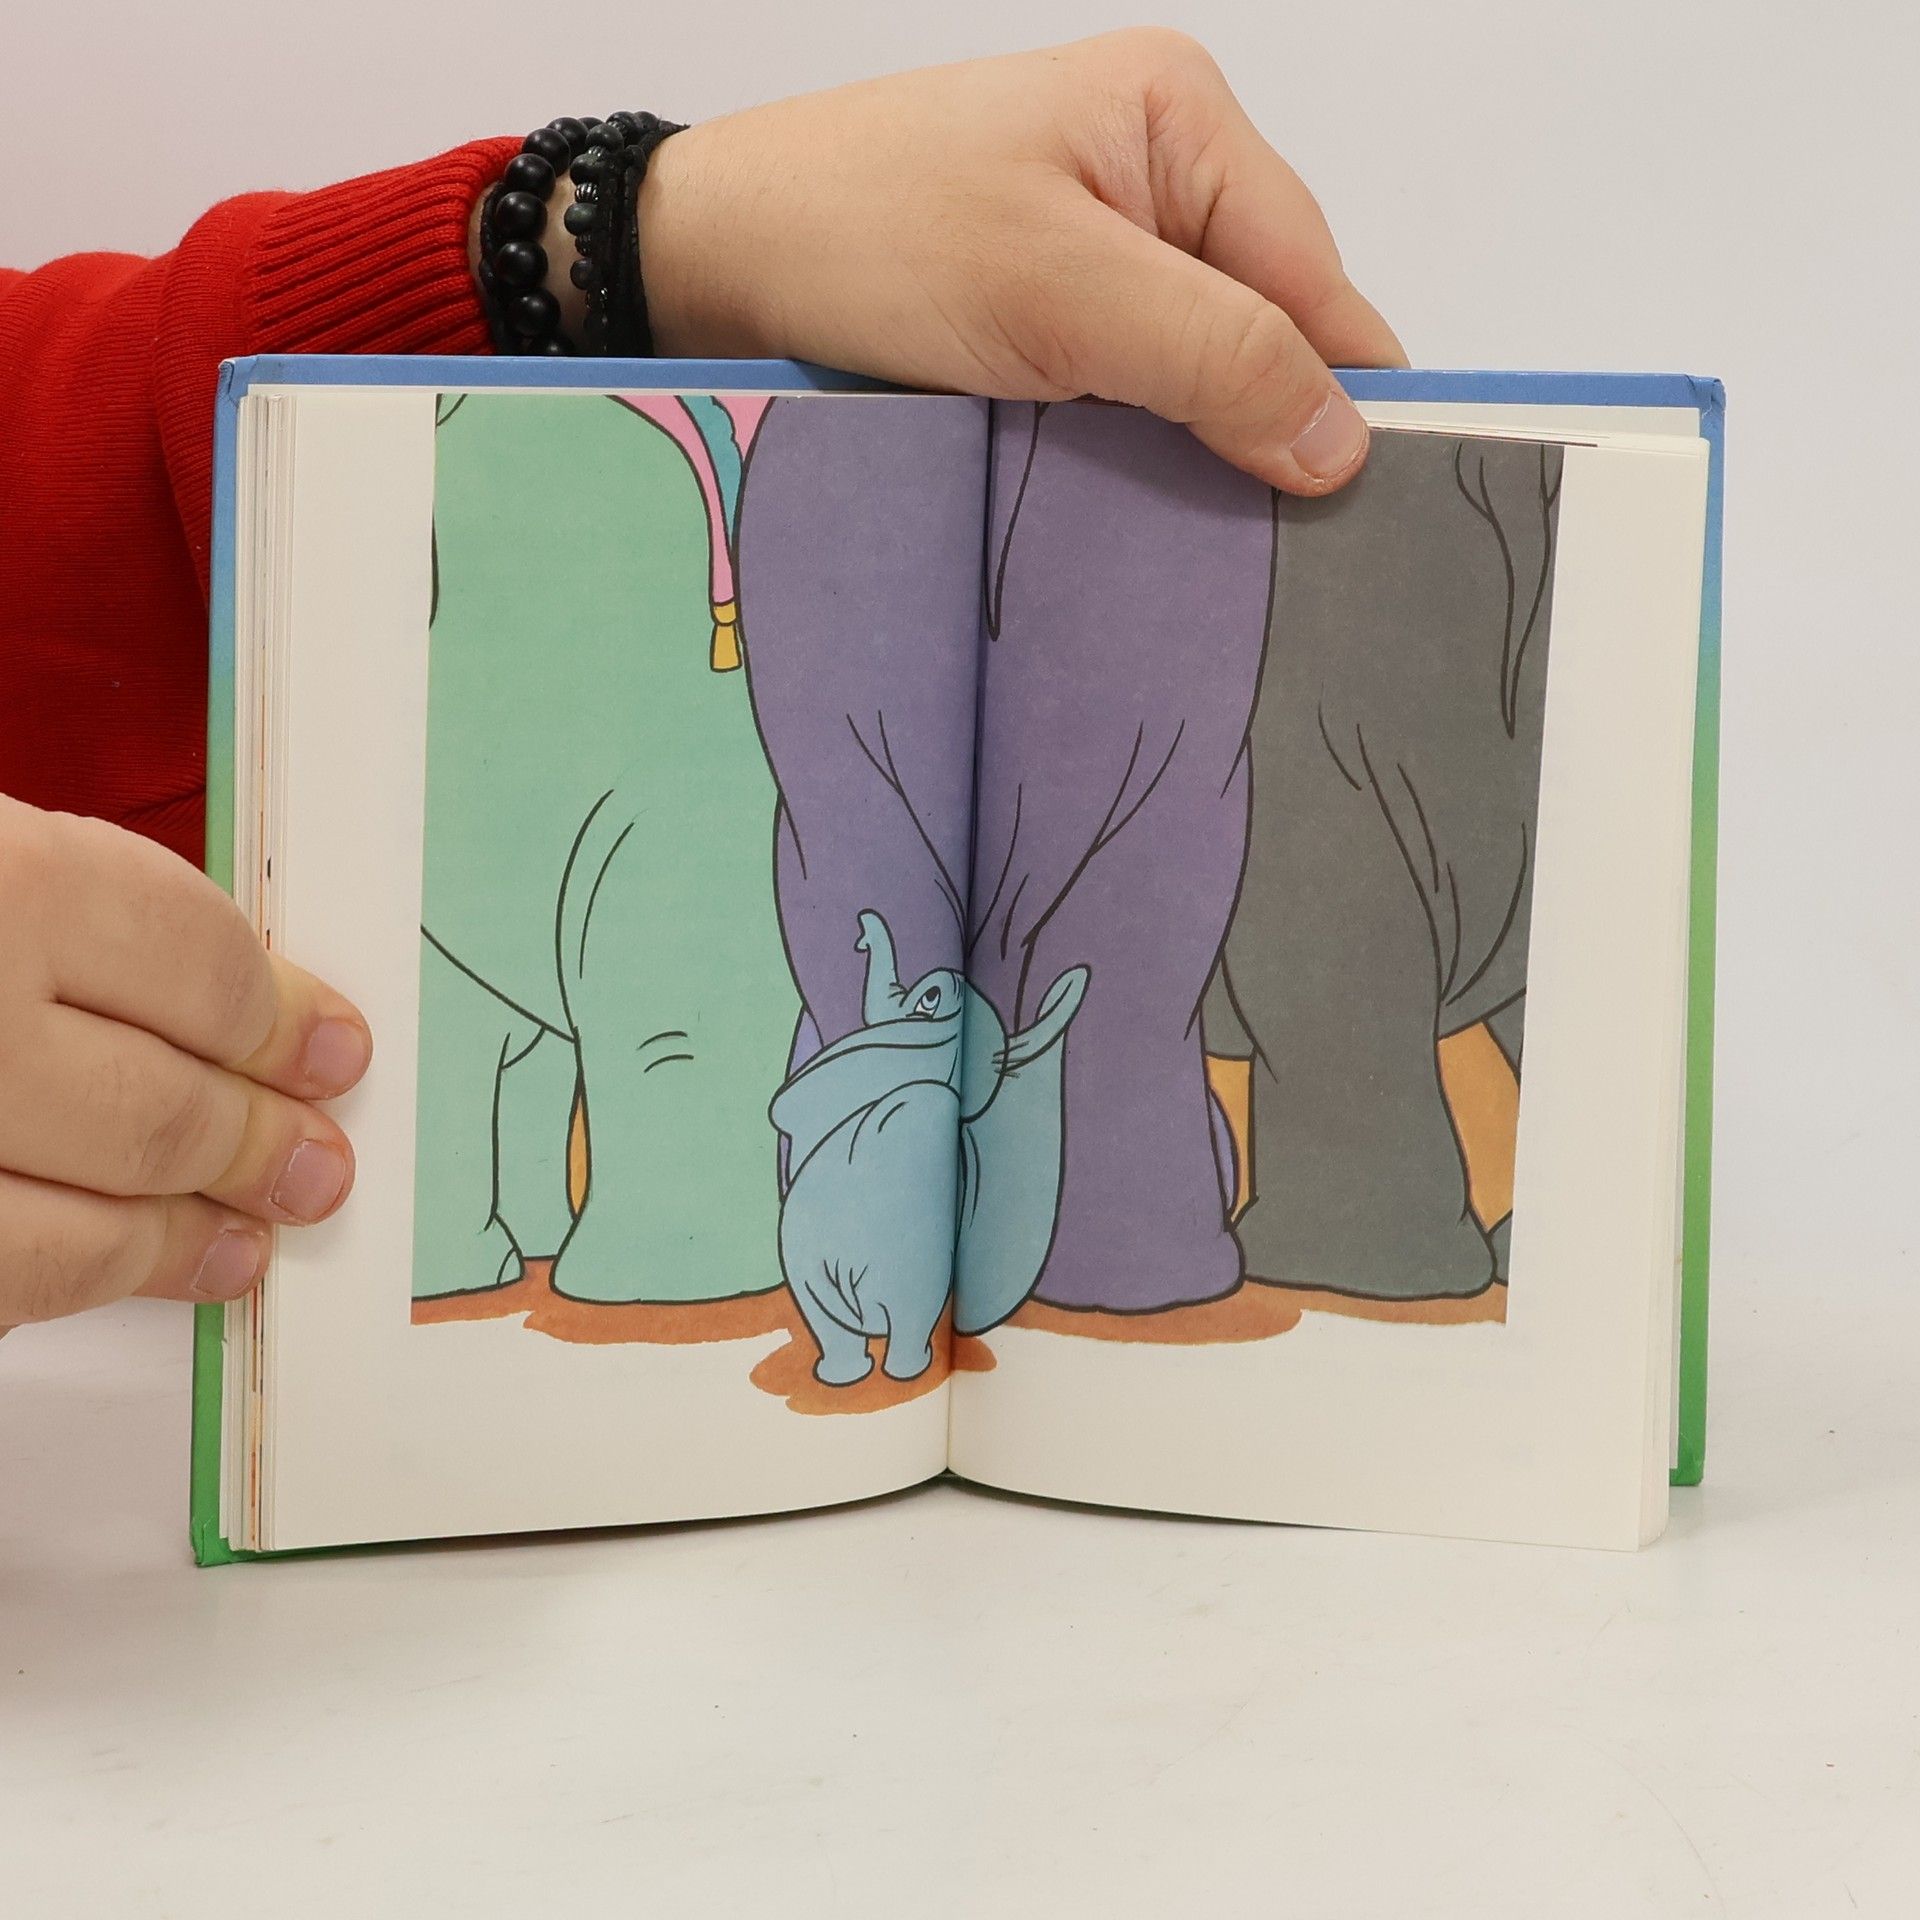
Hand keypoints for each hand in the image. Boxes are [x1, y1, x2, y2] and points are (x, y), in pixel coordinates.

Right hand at [0, 798, 369, 1334]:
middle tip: (321, 1167)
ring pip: (88, 1219)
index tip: (338, 1052)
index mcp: (8, 884)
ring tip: (254, 1237)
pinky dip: (88, 1277)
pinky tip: (138, 1265)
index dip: (287, 1025)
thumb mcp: (0, 858)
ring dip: (188, 1234)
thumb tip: (246, 1000)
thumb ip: (91, 916)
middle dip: (258, 1145)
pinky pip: (11, 1273)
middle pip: (158, 1106)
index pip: (199, 967)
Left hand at [638, 29, 1405, 492]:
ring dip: (1196, 457)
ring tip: (1204, 550)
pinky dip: (1136, 455)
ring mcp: (1100, 247)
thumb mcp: (1058, 293)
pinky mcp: (1048, 311)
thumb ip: (1214, 357)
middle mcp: (1156, 177)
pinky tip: (1131, 512)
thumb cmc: (869, 240)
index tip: (1366, 523)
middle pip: (1268, 332)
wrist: (709, 260)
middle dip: (1266, 436)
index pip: (1318, 284)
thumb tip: (1344, 446)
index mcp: (1182, 125)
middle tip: (1276, 563)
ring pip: (1199, 376)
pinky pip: (1132, 395)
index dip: (1344, 402)